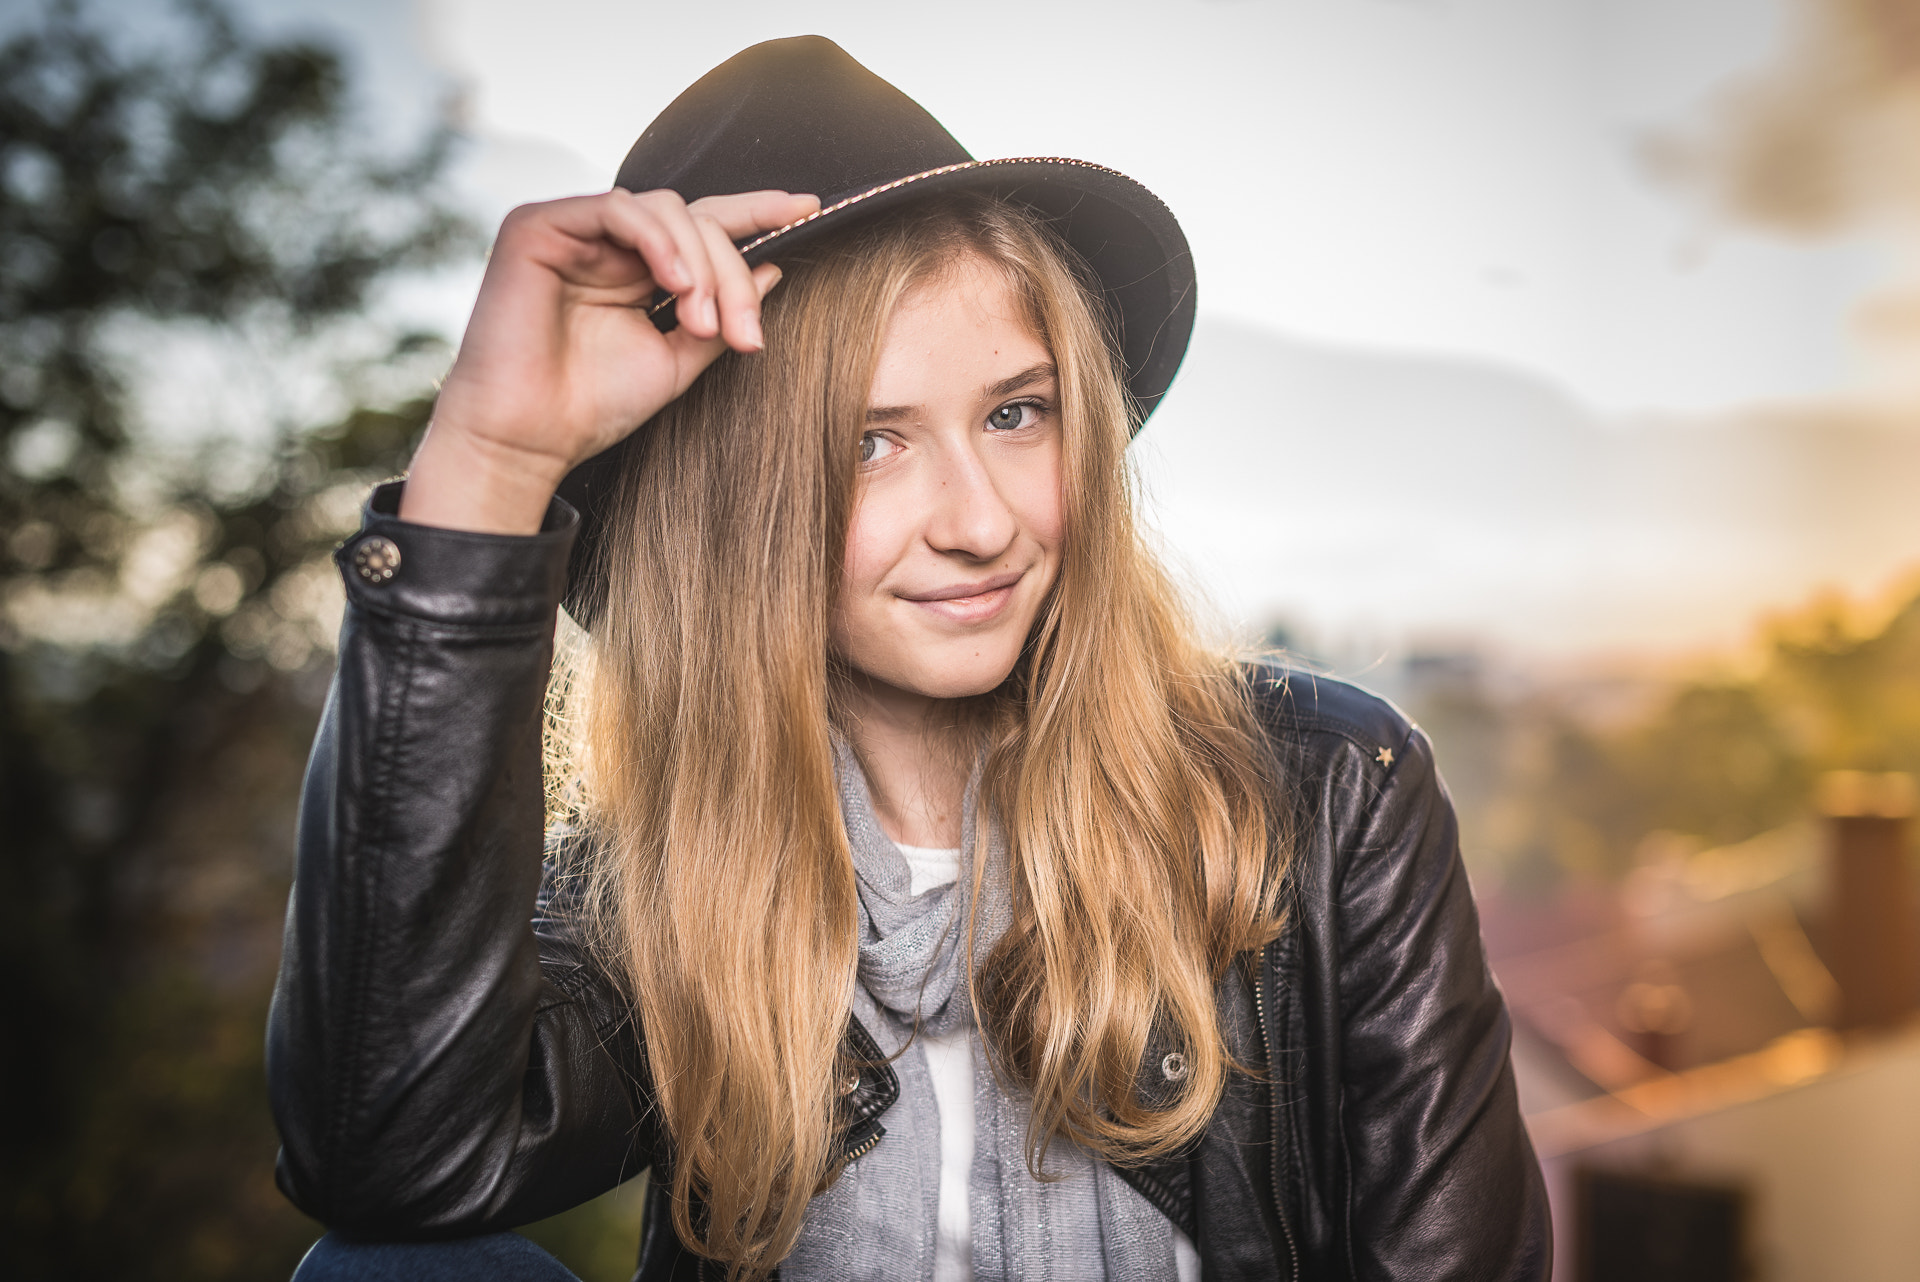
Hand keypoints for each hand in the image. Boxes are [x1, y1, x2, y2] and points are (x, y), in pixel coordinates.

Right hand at [400, 187, 819, 532]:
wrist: (527, 440)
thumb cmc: (592, 408)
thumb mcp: (678, 362)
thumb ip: (722, 315)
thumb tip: (773, 266)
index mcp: (638, 270)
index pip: (704, 226)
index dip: (757, 212)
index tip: (810, 208)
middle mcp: (607, 243)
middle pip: (697, 220)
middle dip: (732, 273)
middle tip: (744, 332)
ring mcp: (573, 230)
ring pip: (666, 210)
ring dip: (701, 264)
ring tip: (702, 322)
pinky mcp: (538, 225)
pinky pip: (619, 208)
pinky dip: (658, 241)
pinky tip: (674, 283)